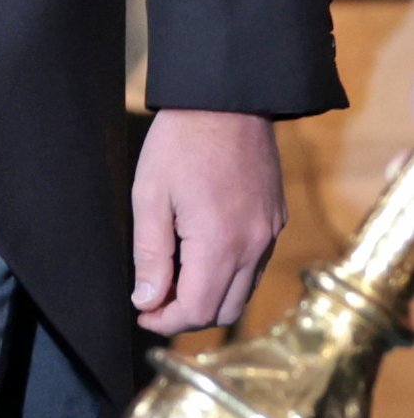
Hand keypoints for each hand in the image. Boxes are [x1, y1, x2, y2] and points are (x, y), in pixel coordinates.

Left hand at [132, 109, 285, 333]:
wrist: (227, 96)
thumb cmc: (181, 140)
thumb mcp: (150, 193)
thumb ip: (150, 254)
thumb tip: (146, 301)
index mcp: (221, 244)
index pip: (196, 310)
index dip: (165, 321)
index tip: (141, 313)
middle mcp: (254, 246)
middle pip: (224, 311)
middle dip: (187, 314)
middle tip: (154, 297)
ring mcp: (270, 233)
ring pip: (243, 291)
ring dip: (210, 295)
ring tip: (175, 275)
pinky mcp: (276, 218)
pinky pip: (256, 265)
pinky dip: (231, 272)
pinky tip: (202, 250)